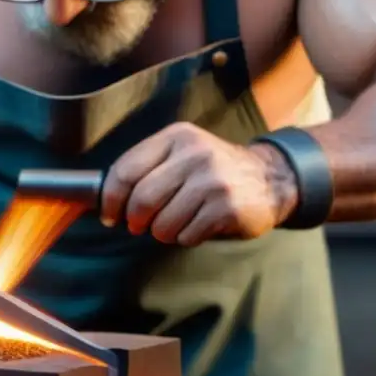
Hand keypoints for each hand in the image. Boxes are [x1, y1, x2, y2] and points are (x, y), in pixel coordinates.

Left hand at [100, 123, 298, 245]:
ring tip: (176, 223)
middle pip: (142, 199)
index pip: (126, 170)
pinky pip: (186, 235)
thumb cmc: (211, 171)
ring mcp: (213, 180)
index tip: (109, 215)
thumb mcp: (181, 155)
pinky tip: (199, 225)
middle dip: (135, 220)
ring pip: (163, 223)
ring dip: (163, 232)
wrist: (270, 178)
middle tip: (140, 226)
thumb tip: (105, 202)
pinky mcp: (227, 207)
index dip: (111, 198)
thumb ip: (146, 169)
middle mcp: (194, 154)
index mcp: (176, 137)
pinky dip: (186, 237)